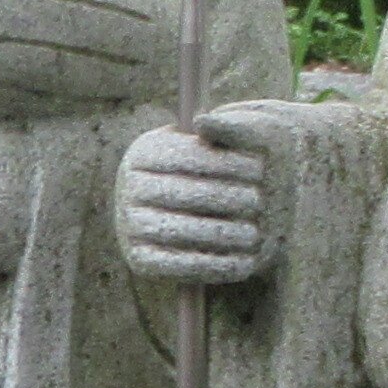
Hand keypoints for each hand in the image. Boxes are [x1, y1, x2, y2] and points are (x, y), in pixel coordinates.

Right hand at [115, 126, 271, 286]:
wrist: (168, 212)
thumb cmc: (198, 173)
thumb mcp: (202, 147)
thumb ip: (213, 134)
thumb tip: (207, 121)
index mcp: (141, 154)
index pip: (186, 156)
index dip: (225, 161)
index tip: (259, 167)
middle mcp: (128, 188)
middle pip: (184, 193)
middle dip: (227, 197)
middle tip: (259, 201)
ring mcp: (129, 225)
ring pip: (180, 229)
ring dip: (220, 233)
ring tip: (253, 234)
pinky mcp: (137, 258)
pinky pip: (176, 265)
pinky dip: (211, 265)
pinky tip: (241, 264)